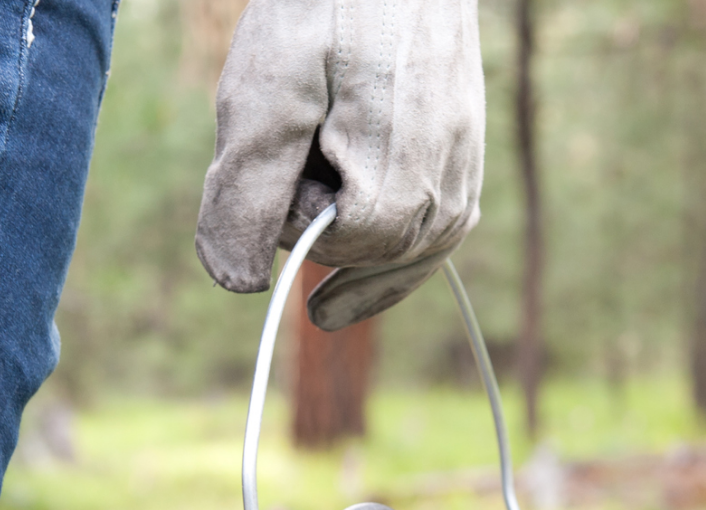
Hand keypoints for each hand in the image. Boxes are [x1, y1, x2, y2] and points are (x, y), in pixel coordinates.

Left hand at [194, 0, 484, 330]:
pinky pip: (434, 235)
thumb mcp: (266, 95)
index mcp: (402, 183)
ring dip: (353, 237)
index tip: (279, 148)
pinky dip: (392, 251)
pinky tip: (356, 271)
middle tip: (303, 143)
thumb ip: (248, 193)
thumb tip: (239, 285)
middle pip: (366, 254)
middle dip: (320, 220)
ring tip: (321, 202)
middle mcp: (449, 192)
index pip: (331, 247)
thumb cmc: (324, 7)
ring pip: (404, 254)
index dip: (288, 211)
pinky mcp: (466, 160)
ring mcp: (464, 177)